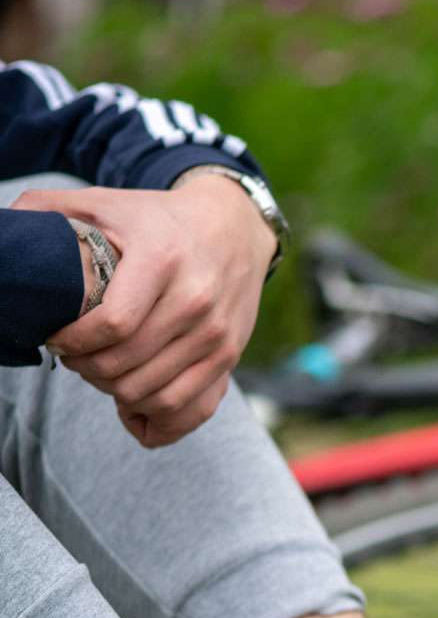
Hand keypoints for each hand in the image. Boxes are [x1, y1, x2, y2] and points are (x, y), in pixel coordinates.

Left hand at [18, 175, 276, 447]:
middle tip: (74, 358)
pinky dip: (152, 416)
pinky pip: (185, 408)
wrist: (234, 227)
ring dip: (115, 393)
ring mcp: (217, 332)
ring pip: (152, 394)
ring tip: (101, 373)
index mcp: (163, 258)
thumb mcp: (106, 201)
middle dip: (87, 370)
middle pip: (127, 366)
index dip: (74, 344)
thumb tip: (7, 227)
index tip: (56, 340)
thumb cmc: (158, 218)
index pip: (113, 325)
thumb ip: (50, 209)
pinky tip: (133, 400)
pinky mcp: (230, 356)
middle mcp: (196, 299)